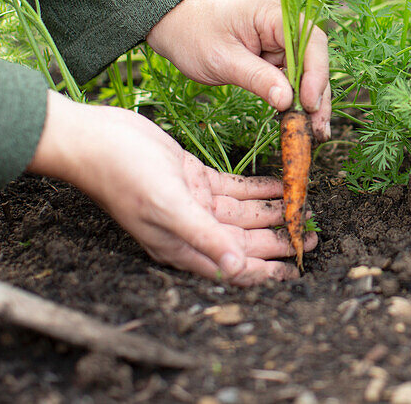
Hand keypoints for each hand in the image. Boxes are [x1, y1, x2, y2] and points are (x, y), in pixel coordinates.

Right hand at [27, 92, 317, 284]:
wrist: (96, 140)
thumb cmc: (124, 176)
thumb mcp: (168, 207)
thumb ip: (204, 238)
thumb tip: (236, 271)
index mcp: (184, 245)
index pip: (234, 266)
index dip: (265, 270)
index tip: (296, 270)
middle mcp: (193, 228)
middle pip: (246, 240)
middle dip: (279, 240)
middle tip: (314, 236)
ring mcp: (195, 202)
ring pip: (244, 214)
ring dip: (275, 212)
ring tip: (307, 210)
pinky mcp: (195, 178)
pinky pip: (235, 188)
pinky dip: (259, 188)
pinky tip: (282, 184)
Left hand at [147, 0, 330, 139]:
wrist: (172, 22)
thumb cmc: (192, 35)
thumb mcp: (222, 60)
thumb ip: (257, 78)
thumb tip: (288, 101)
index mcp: (271, 10)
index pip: (309, 42)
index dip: (316, 74)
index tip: (309, 104)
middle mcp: (283, 17)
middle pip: (313, 57)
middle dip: (317, 94)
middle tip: (318, 129)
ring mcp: (279, 33)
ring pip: (306, 68)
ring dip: (309, 99)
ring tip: (311, 130)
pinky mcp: (273, 47)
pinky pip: (291, 72)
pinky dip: (294, 94)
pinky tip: (297, 117)